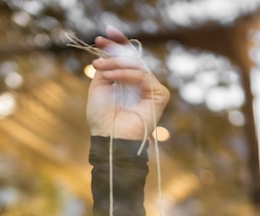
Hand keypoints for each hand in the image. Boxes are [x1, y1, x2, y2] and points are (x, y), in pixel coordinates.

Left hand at [87, 25, 169, 139]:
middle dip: (116, 48)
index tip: (103, 34)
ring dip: (116, 63)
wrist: (109, 137)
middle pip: (133, 58)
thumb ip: (106, 67)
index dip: (117, 44)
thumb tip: (109, 51)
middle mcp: (142, 85)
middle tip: (100, 43)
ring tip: (100, 66)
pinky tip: (110, 77)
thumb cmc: (102, 118)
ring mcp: (152, 89)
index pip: (127, 59)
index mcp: (128, 83)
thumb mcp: (99, 86)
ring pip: (137, 65)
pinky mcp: (160, 95)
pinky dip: (125, 74)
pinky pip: (143, 77)